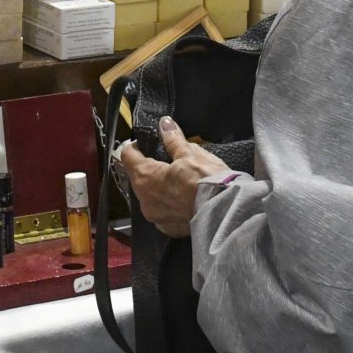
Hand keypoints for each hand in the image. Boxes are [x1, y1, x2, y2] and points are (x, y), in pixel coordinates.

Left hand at [117, 116, 230, 238]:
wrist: (224, 212)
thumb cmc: (205, 180)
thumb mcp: (190, 153)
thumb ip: (173, 139)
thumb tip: (164, 124)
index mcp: (145, 178)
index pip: (128, 157)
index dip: (135, 147)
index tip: (145, 143)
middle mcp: (144, 200)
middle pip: (138, 178)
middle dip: (149, 168)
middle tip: (166, 159)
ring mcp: (156, 217)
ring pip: (150, 196)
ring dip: (158, 187)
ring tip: (176, 179)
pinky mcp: (169, 228)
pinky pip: (163, 211)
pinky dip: (170, 203)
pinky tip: (183, 198)